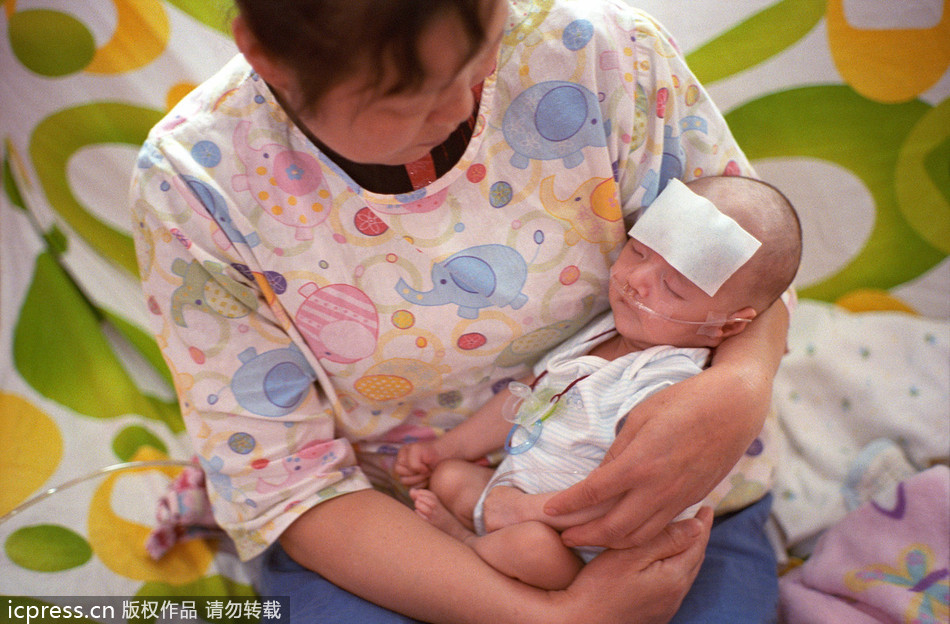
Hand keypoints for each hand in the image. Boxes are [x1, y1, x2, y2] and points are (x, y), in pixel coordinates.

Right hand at [394, 441, 445, 487]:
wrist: (444, 457)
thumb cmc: (431, 452)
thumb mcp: (418, 450)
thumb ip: (412, 462)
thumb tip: (415, 474)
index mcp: (401, 457)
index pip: (398, 468)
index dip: (413, 468)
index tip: (425, 463)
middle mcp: (402, 467)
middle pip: (402, 478)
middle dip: (417, 475)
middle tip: (428, 470)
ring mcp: (408, 476)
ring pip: (407, 485)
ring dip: (420, 479)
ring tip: (429, 473)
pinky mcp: (415, 484)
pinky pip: (414, 489)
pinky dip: (423, 484)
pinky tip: (429, 478)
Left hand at [543, 370, 764, 548]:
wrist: (735, 408)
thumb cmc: (685, 401)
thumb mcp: (640, 416)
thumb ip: (617, 452)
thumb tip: (598, 476)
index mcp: (639, 464)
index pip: (593, 494)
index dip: (567, 505)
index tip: (548, 510)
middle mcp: (658, 490)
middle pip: (613, 529)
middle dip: (584, 536)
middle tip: (562, 537)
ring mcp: (677, 499)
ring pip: (637, 536)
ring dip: (609, 542)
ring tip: (588, 538)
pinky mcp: (690, 501)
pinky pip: (657, 528)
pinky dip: (635, 536)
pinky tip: (622, 530)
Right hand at [554, 507, 713, 623]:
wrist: (581, 622)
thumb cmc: (599, 587)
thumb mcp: (629, 556)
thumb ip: (664, 539)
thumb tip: (696, 526)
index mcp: (674, 577)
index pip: (697, 544)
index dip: (702, 524)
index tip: (706, 506)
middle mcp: (675, 595)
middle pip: (694, 560)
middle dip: (698, 537)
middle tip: (700, 517)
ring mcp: (666, 607)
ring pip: (685, 574)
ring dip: (688, 553)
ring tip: (685, 535)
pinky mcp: (655, 614)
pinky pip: (674, 586)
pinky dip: (676, 568)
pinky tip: (666, 562)